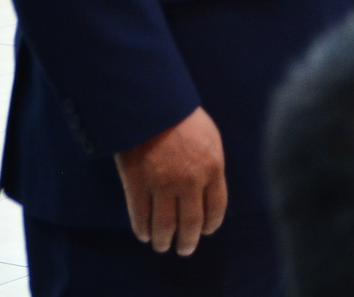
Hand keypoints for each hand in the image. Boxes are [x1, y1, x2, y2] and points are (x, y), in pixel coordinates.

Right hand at [114, 107, 225, 256]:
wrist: (152, 104)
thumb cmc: (183, 118)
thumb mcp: (210, 139)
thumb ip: (211, 166)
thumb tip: (209, 192)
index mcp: (213, 168)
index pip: (216, 208)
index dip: (210, 224)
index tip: (206, 231)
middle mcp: (190, 181)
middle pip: (191, 223)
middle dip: (188, 241)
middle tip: (184, 250)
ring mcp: (162, 184)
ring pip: (165, 226)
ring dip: (164, 241)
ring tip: (163, 246)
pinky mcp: (137, 185)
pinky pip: (140, 217)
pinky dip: (142, 230)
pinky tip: (145, 234)